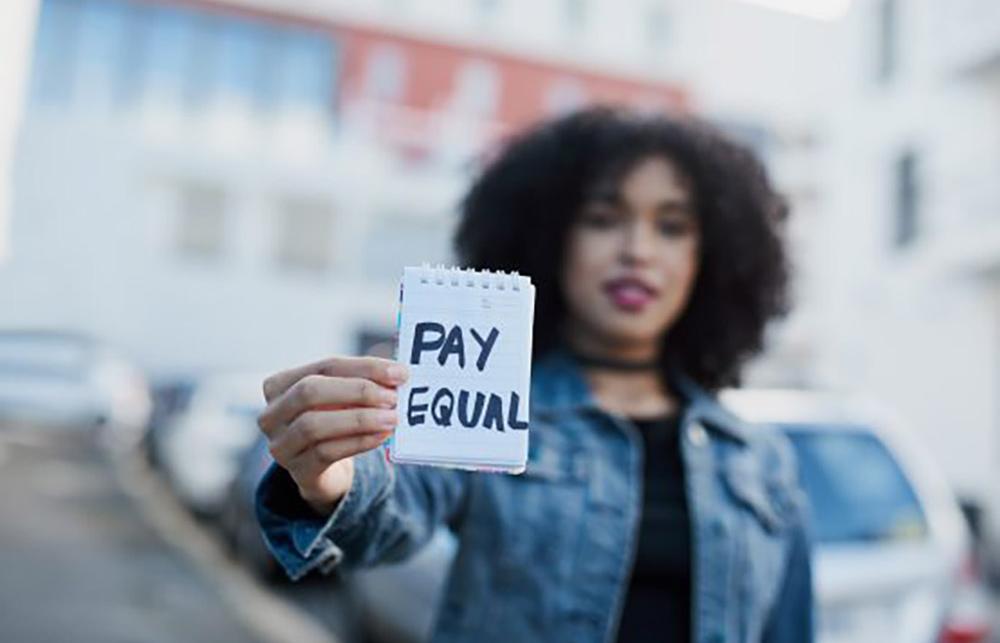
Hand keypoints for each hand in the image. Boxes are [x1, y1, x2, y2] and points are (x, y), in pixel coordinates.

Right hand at [257, 356, 407, 515]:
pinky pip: (326, 452)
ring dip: (359, 419)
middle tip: (393, 397)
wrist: (324, 470)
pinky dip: (359, 442)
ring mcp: (281, 444)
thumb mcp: (342, 398)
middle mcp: (272, 413)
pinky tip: (382, 436)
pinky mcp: (298, 470)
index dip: (364, 367)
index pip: (325, 366)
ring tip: (391, 418)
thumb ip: (363, 382)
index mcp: (280, 384)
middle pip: (310, 391)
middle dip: (357, 391)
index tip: (399, 372)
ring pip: (314, 425)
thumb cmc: (334, 421)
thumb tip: (397, 374)